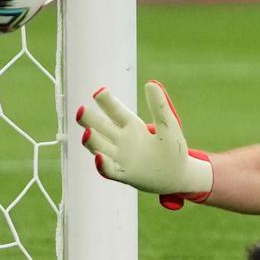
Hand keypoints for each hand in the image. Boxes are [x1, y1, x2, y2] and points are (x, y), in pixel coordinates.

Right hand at [76, 80, 212, 209]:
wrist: (178, 176)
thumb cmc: (173, 150)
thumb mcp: (168, 126)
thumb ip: (160, 107)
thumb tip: (151, 83)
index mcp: (132, 126)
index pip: (115, 112)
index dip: (106, 102)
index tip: (100, 92)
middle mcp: (122, 141)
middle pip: (101, 127)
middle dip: (90, 120)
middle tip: (81, 111)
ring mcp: (121, 158)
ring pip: (100, 147)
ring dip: (92, 141)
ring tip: (87, 132)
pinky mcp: (124, 174)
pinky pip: (109, 170)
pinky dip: (103, 165)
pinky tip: (99, 157)